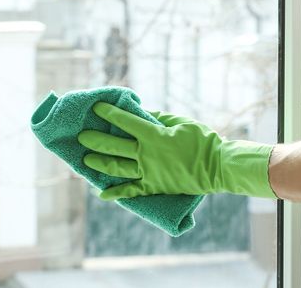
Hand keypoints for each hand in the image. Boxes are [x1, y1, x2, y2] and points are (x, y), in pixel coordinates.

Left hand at [77, 102, 276, 200]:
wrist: (217, 167)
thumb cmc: (203, 141)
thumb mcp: (182, 122)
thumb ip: (160, 118)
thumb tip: (143, 113)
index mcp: (154, 136)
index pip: (126, 122)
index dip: (110, 114)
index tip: (97, 108)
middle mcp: (146, 155)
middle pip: (115, 146)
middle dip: (96, 140)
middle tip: (83, 135)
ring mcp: (149, 173)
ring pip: (117, 168)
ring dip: (99, 163)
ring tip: (86, 159)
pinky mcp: (154, 187)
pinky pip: (131, 191)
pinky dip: (116, 193)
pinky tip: (102, 194)